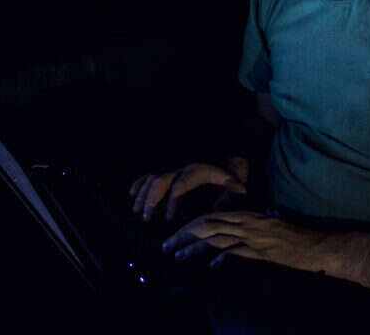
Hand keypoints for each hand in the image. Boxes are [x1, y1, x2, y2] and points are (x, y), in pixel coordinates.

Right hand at [129, 160, 247, 221]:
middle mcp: (183, 166)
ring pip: (152, 177)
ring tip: (138, 212)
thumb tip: (218, 210)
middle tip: (147, 218)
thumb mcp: (236, 180)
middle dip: (152, 200)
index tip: (169, 219)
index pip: (181, 185)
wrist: (231, 151)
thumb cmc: (233, 169)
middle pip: (161, 180)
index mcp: (198, 170)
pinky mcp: (170, 167)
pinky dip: (140, 182)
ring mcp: (175, 166)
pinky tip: (132, 194)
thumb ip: (229, 195)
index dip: (173, 201)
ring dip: (143, 194)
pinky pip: (150, 173)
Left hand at [161, 211, 330, 273]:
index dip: (190, 226)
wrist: (319, 245)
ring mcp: (255, 237)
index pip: (211, 217)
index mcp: (248, 216)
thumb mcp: (268, 228)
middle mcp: (248, 223)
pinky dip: (222, 258)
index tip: (175, 235)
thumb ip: (248, 229)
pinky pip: (237, 252)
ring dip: (194, 248)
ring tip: (178, 256)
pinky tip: (211, 266)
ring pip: (217, 238)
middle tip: (167, 246)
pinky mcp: (263, 252)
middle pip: (208, 225)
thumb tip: (228, 238)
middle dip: (184, 235)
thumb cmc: (296, 238)